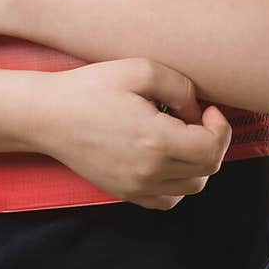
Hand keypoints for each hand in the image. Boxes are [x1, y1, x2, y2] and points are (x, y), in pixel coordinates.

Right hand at [35, 57, 232, 210]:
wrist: (48, 116)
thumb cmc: (91, 88)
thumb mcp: (140, 70)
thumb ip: (180, 87)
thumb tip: (197, 112)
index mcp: (157, 141)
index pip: (213, 148)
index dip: (220, 127)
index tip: (208, 109)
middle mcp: (150, 172)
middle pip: (208, 169)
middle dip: (212, 140)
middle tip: (195, 117)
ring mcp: (137, 187)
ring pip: (192, 187)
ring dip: (198, 161)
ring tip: (181, 134)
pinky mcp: (125, 193)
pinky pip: (168, 199)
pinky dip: (179, 182)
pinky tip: (166, 157)